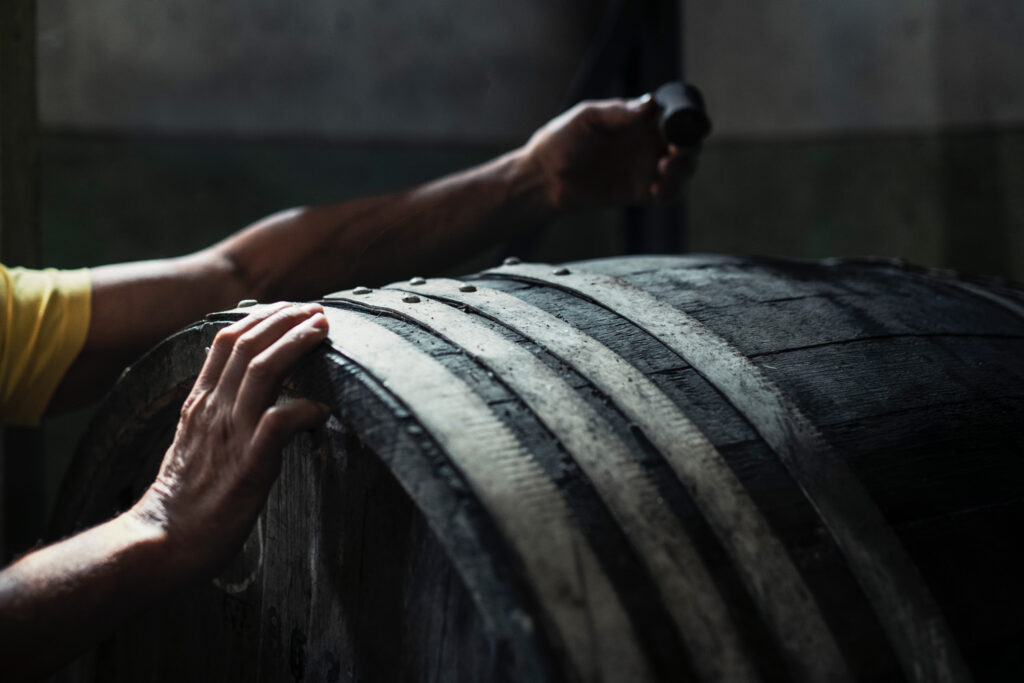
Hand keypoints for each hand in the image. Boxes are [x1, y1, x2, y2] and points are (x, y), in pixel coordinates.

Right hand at [130, 302, 329, 579]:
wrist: (164, 540)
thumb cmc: (186, 497)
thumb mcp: (194, 440)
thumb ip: (217, 411)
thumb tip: (247, 392)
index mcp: (200, 402)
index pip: (226, 341)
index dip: (262, 318)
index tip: (291, 308)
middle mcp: (213, 410)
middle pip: (247, 345)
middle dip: (285, 319)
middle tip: (317, 310)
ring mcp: (230, 434)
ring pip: (262, 371)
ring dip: (296, 345)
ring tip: (322, 331)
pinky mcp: (248, 465)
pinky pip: (278, 424)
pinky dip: (305, 409)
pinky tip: (324, 408)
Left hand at [522, 94, 699, 210]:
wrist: (545, 177)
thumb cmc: (563, 140)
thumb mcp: (588, 118)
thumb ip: (619, 112)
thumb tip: (651, 103)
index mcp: (640, 119)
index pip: (675, 116)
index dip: (688, 119)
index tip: (686, 123)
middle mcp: (648, 143)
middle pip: (687, 144)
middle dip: (690, 147)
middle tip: (676, 150)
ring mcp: (647, 168)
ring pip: (682, 170)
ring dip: (683, 169)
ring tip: (665, 167)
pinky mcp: (641, 193)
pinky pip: (667, 195)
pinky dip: (670, 192)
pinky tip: (656, 188)